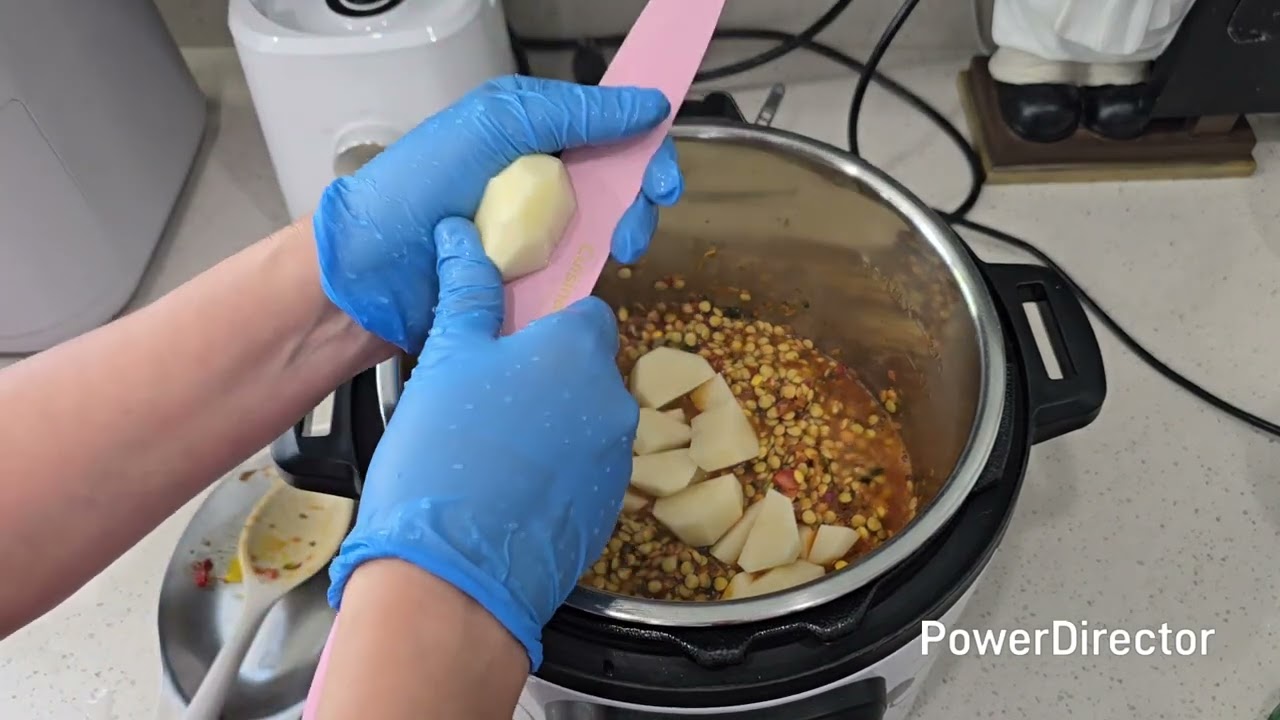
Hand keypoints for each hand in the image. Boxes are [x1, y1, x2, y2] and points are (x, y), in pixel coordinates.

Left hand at [314, 75, 683, 353]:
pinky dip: (596, 274)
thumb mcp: (496, 126)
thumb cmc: (417, 187)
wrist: (367, 272)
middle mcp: (542, 177)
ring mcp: (539, 228)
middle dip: (642, 200)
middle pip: (621, 182)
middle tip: (640, 223)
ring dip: (625, 236)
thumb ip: (572, 112)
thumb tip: (650, 104)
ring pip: (610, 229)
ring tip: (618, 252)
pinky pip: (582, 273)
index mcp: (534, 131)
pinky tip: (594, 278)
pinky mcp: (533, 276)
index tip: (663, 177)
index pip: (611, 129)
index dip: (648, 148)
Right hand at [327, 217, 636, 668]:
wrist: (452, 578)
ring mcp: (616, 461)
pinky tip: (506, 491)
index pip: (585, 312)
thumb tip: (463, 236)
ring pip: (585, 422)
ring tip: (489, 452)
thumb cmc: (442, 456)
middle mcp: (612, 402)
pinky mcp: (607, 511)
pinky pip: (584, 472)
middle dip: (545, 376)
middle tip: (484, 400)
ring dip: (551, 425)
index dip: (545, 323)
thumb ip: (467, 293)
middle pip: (586, 369)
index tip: (507, 341)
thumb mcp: (446, 359)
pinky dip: (555, 472)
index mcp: (579, 352)